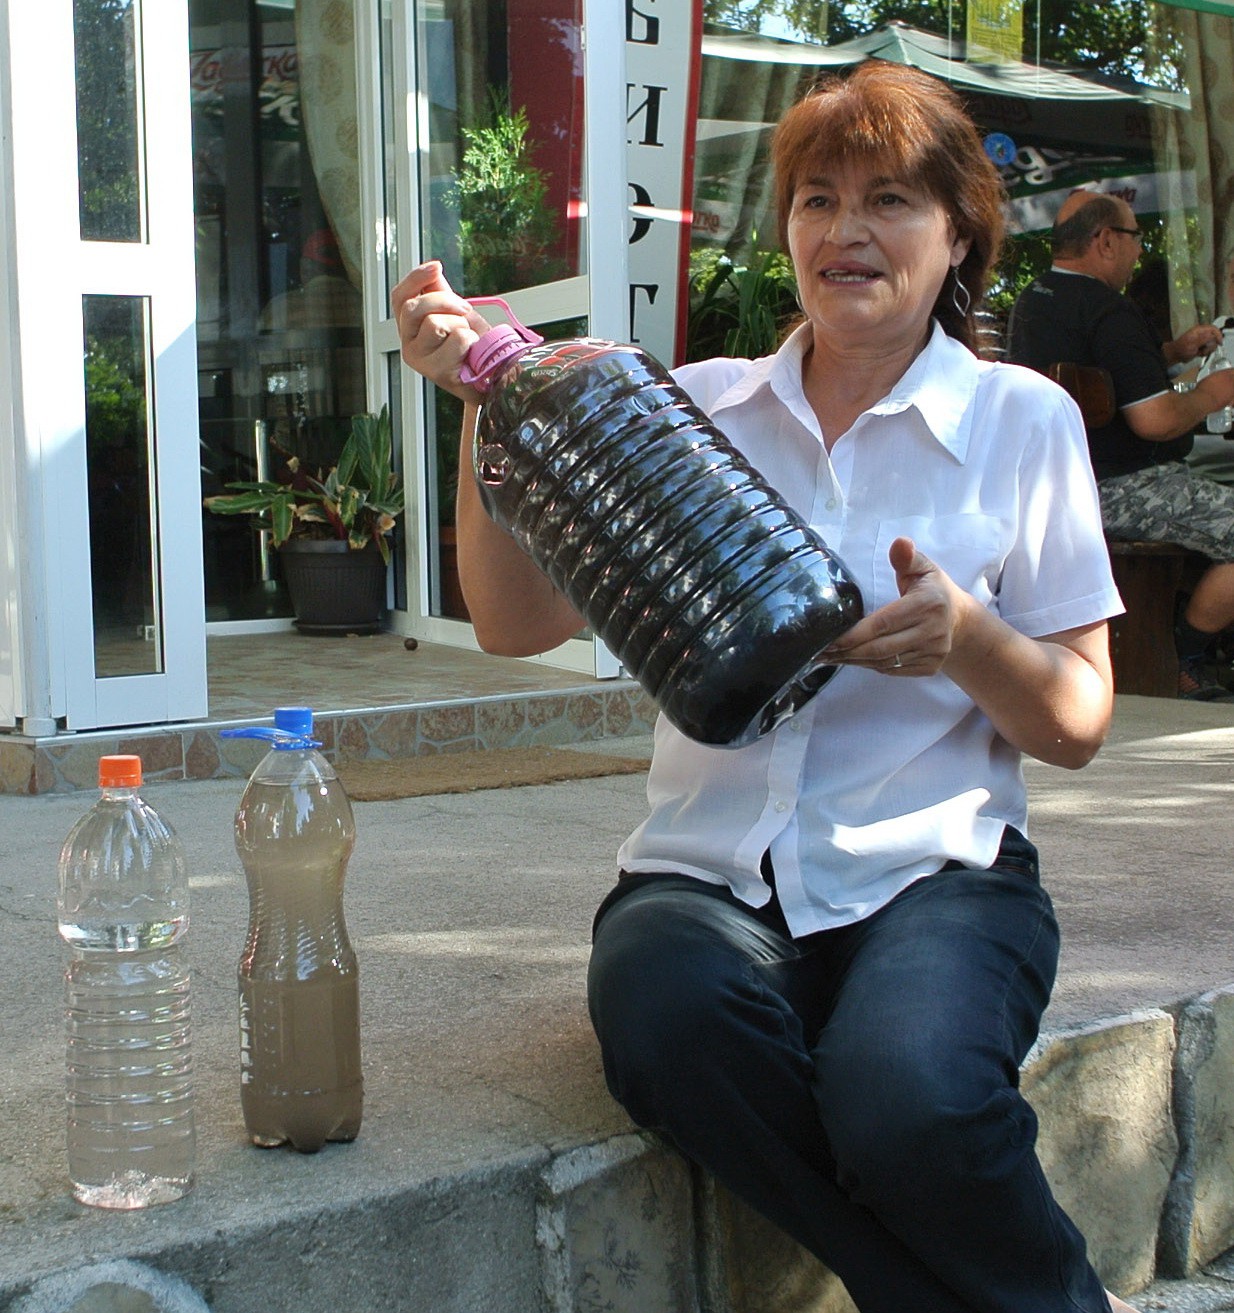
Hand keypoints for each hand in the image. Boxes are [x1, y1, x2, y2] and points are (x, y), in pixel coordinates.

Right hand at [391, 260, 491, 403]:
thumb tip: (433, 269)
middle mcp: (409, 344)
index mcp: (410, 328)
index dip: (415, 279)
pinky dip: (470, 341)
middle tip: (464, 310)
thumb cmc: (472, 345)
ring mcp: (421, 361)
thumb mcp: (455, 312)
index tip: (436, 266)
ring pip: (435, 323)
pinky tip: (470, 354)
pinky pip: (456, 339)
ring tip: (467, 340)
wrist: (493, 373)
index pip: (399, 298)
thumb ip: (440, 292)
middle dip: (445, 302)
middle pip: (414, 308)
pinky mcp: (437, 373)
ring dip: (460, 326)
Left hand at [821, 537, 960, 676]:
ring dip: (855, 661)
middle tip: (822, 651)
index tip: (831, 639)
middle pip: (881, 648)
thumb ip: (907, 557)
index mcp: (927, 604)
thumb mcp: (923, 567)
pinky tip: (854, 660)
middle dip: (848, 652)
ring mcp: (933, 652)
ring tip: (832, 657)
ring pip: (885, 663)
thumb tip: (900, 543)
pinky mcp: (931, 667)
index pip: (884, 623)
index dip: (855, 634)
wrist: (959, 619)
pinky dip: (871, 666)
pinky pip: (893, 671)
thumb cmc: (933, 590)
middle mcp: (932, 631)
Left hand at [1169, 322, 1223, 363]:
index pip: (1214, 329)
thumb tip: (1212, 335)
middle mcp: (1202, 334)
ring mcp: (1202, 340)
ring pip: (1212, 345)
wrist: (1175, 355)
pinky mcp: (1202, 346)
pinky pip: (1208, 350)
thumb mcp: (1193, 343)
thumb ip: (1203, 339)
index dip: (1218, 335)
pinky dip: (1205, 353)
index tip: (1219, 343)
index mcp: (1199, 330)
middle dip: (1210, 346)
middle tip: (1203, 350)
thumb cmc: (1181, 349)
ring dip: (1207, 350)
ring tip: (1199, 352)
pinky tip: (1198, 354)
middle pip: (1215, 338)